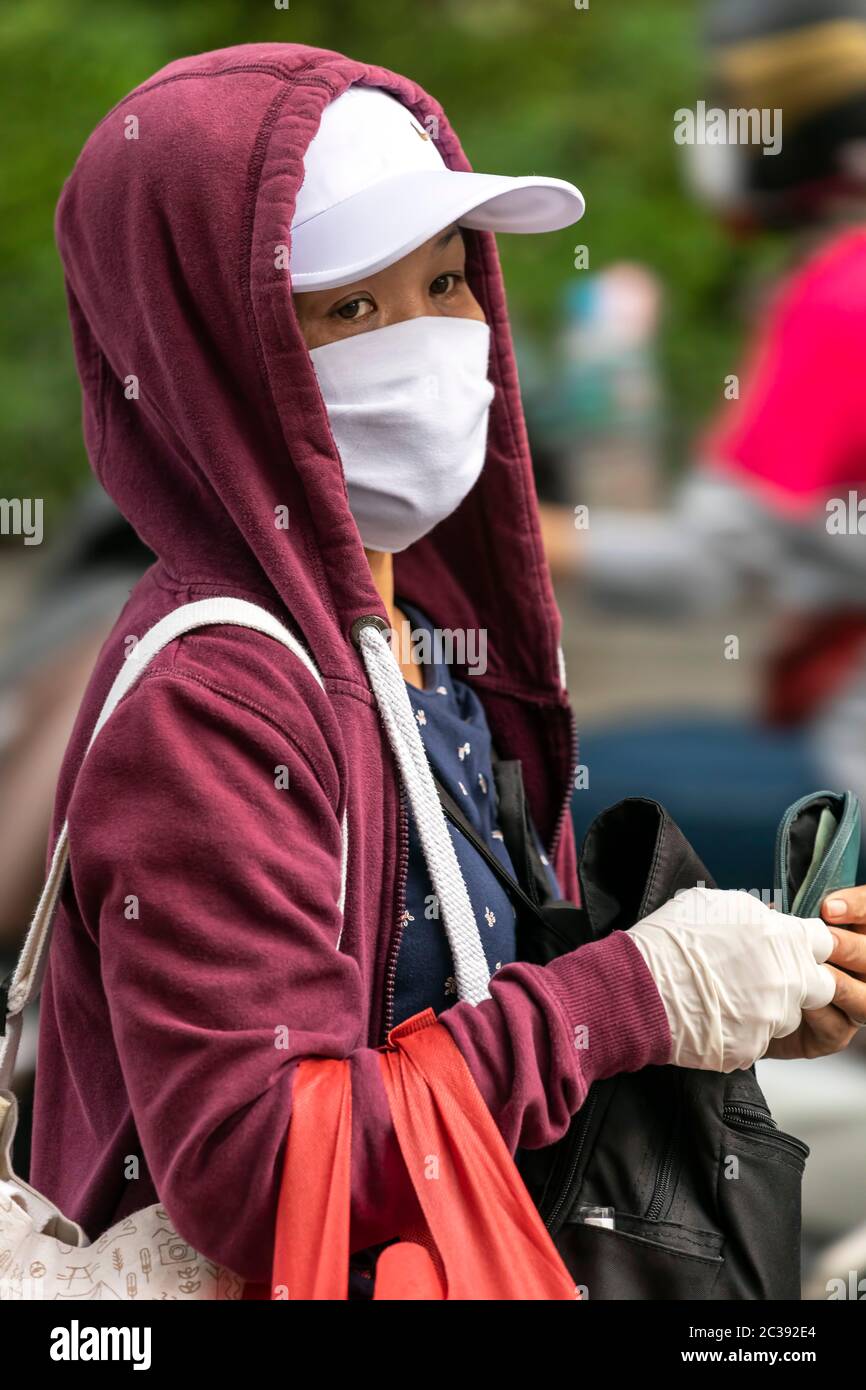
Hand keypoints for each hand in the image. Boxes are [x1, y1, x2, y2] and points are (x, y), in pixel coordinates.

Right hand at [628, 887, 834, 1072]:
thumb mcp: (714, 905)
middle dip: (796, 983)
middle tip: (761, 979)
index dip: (804, 947)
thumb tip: (769, 919)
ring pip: (787, 1016)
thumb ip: (755, 915)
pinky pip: (758, 1039)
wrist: (638, 988)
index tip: (788, 950)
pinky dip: (740, 1031)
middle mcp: (786, 979)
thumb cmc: (669, 942)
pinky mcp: (754, 1048)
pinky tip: (712, 1017)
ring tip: (726, 998)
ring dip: (767, 1009)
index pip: (820, 943)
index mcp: (781, 938)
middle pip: (815, 986)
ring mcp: (772, 1017)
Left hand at [764, 887, 865, 1059]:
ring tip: (817, 971)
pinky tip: (802, 1000)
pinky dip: (821, 1012)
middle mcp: (860, 973)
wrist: (744, 1008)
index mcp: (852, 937)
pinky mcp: (835, 1035)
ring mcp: (852, 1006)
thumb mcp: (776, 933)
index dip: (858, 907)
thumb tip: (777, 904)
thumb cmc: (766, 960)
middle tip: (825, 940)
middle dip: (850, 947)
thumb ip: (787, 920)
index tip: (828, 907)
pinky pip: (838, 1026)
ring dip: (842, 983)